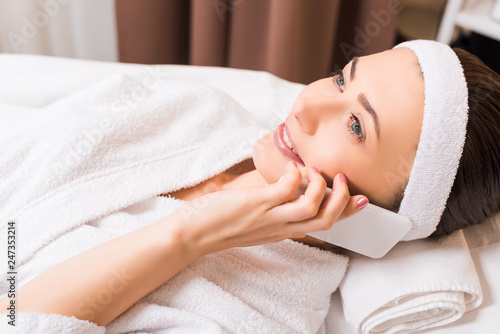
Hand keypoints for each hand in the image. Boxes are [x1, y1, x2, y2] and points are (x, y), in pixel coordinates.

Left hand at [170, 161, 367, 255]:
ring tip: (315, 171)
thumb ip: (273, 209)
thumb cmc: (219, 224)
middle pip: (326, 220)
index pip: (322, 226)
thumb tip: (287, 187)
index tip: (361, 200)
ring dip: (321, 186)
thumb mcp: (254, 222)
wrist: (191, 235)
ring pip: (313, 207)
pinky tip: (289, 167)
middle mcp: (280, 227)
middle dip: (342, 200)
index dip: (346, 214)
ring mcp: (270, 217)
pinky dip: (295, 175)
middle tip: (341, 180)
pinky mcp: (258, 205)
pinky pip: (288, 189)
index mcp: (282, 231)